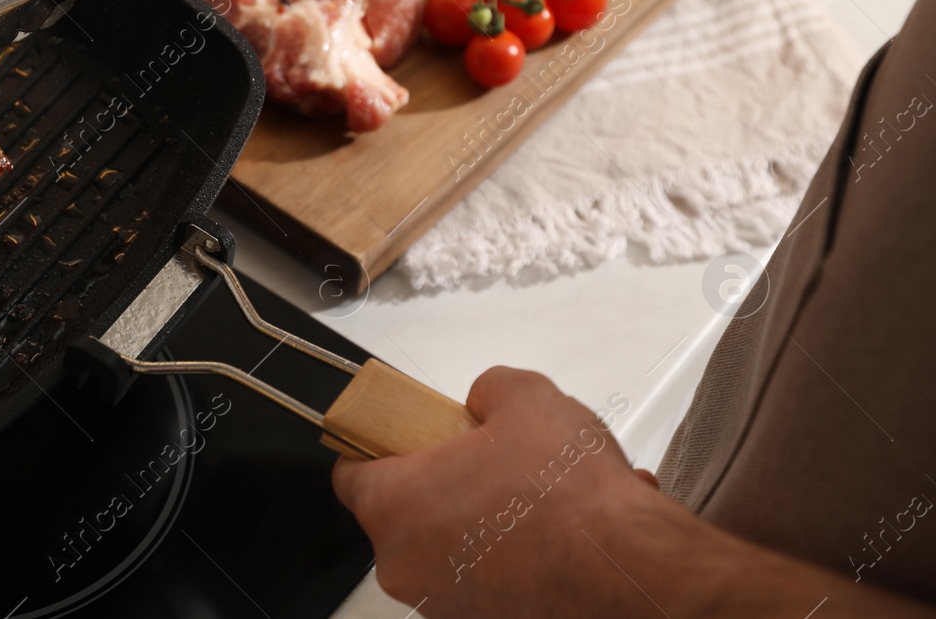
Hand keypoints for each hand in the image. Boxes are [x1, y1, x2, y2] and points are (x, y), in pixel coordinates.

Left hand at [330, 367, 662, 616]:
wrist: (635, 576)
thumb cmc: (570, 499)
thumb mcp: (526, 399)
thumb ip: (489, 389)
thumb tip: (485, 401)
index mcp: (393, 505)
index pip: (350, 472)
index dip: (379, 445)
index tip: (404, 435)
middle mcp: (407, 566)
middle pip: (406, 511)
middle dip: (449, 482)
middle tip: (491, 460)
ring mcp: (446, 604)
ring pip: (454, 547)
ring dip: (490, 521)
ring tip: (548, 497)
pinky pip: (492, 578)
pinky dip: (521, 556)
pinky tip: (569, 533)